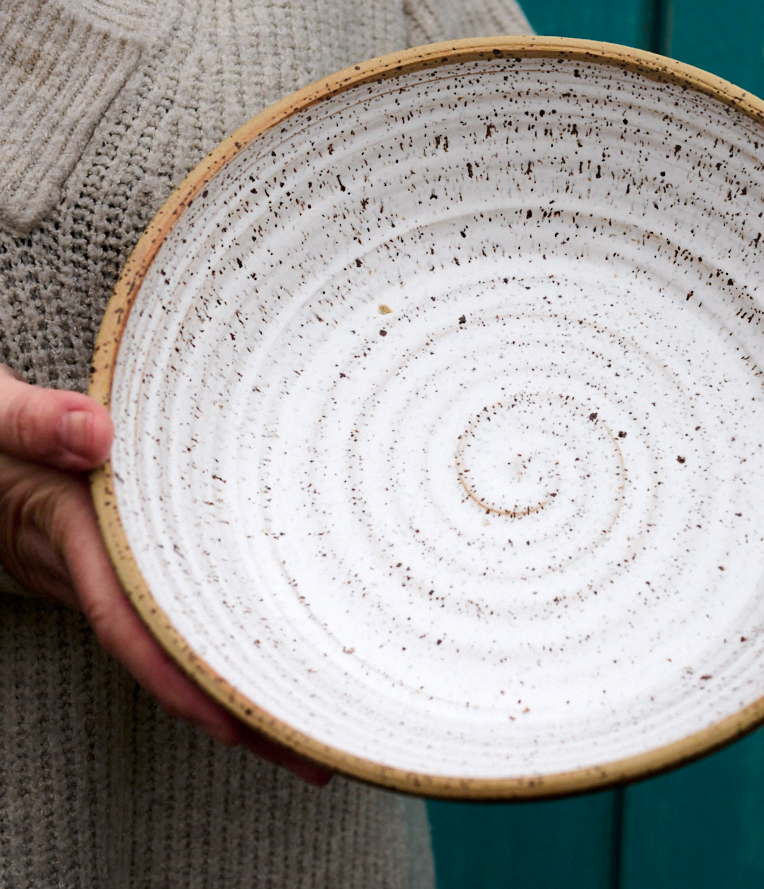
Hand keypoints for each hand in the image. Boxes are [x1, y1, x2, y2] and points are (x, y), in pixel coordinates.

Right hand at [0, 365, 331, 784]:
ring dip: (233, 681)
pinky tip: (265, 653)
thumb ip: (37, 424)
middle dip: (233, 709)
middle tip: (312, 753)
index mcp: (72, 539)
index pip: (129, 624)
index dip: (177, 678)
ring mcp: (108, 571)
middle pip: (168, 652)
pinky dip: (216, 638)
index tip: (234, 723)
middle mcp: (94, 569)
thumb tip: (94, 436)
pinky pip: (173, 609)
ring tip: (309, 724)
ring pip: (174, 639)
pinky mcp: (123, 559)